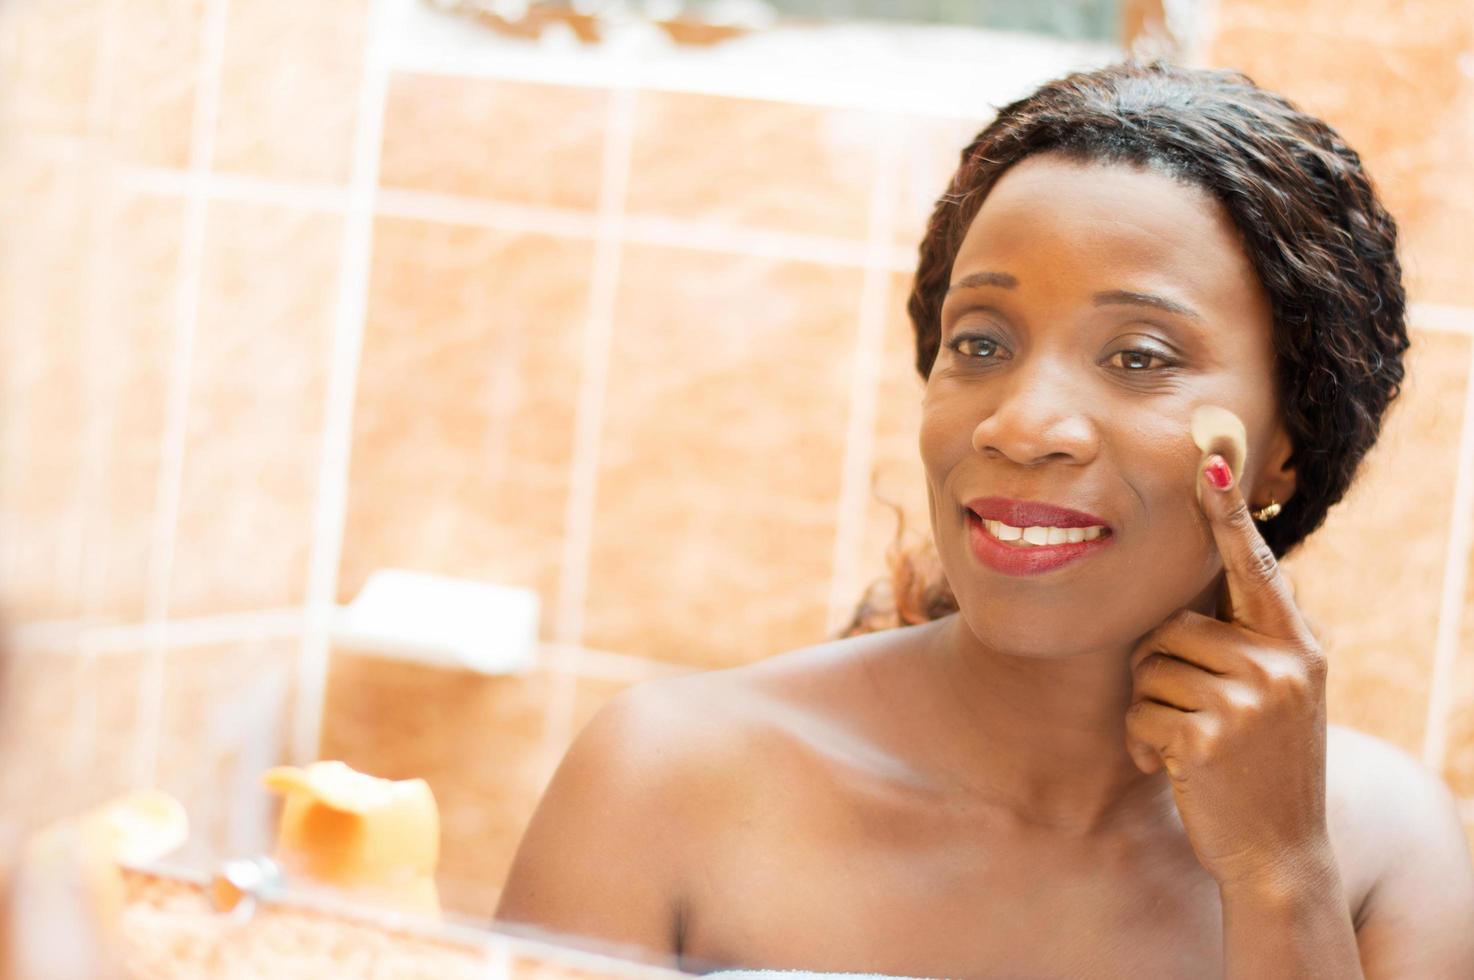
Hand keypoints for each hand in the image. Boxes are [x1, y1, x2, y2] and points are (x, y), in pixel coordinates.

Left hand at [1124, 453, 1332, 891]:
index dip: (1228, 518)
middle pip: (1172, 627)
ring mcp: (1248, 701)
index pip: (1256, 570)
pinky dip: (1144, 746)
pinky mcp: (1208, 736)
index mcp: (1296, 647)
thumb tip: (1202, 591)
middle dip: (1162, 672)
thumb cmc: (1260, 767)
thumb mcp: (1275, 697)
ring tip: (1191, 746)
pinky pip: (1140, 715)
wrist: (1279, 854)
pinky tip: (1177, 771)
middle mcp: (1280, 665)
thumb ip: (1248, 644)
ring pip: (1149, 670)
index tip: (1209, 465)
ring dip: (1151, 712)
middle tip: (1195, 718)